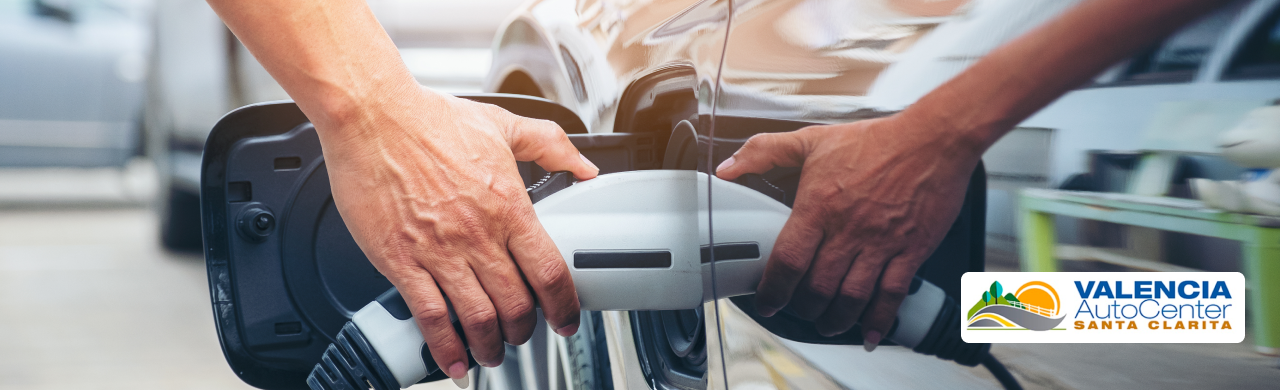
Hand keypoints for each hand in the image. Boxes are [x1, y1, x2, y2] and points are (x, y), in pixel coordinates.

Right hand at [316, 88, 597, 378]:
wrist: (373, 115)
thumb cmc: (429, 119)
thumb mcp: (503, 124)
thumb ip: (551, 145)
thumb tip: (584, 166)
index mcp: (508, 206)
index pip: (550, 271)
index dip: (564, 306)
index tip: (565, 320)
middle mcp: (478, 234)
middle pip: (516, 304)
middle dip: (524, 332)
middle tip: (521, 337)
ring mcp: (439, 251)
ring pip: (478, 318)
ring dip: (489, 346)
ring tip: (490, 353)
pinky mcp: (400, 260)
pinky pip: (430, 316)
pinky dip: (445, 347)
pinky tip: (452, 360)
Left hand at [715, 114, 980, 348]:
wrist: (932, 139)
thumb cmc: (876, 140)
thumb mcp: (812, 140)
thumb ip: (764, 152)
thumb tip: (728, 167)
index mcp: (819, 206)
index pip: (787, 260)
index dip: (773, 290)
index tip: (767, 302)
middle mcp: (848, 230)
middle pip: (818, 287)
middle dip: (804, 309)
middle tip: (799, 312)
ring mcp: (881, 243)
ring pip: (852, 298)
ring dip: (836, 320)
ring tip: (828, 324)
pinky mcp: (910, 251)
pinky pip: (891, 294)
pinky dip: (879, 320)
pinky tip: (871, 333)